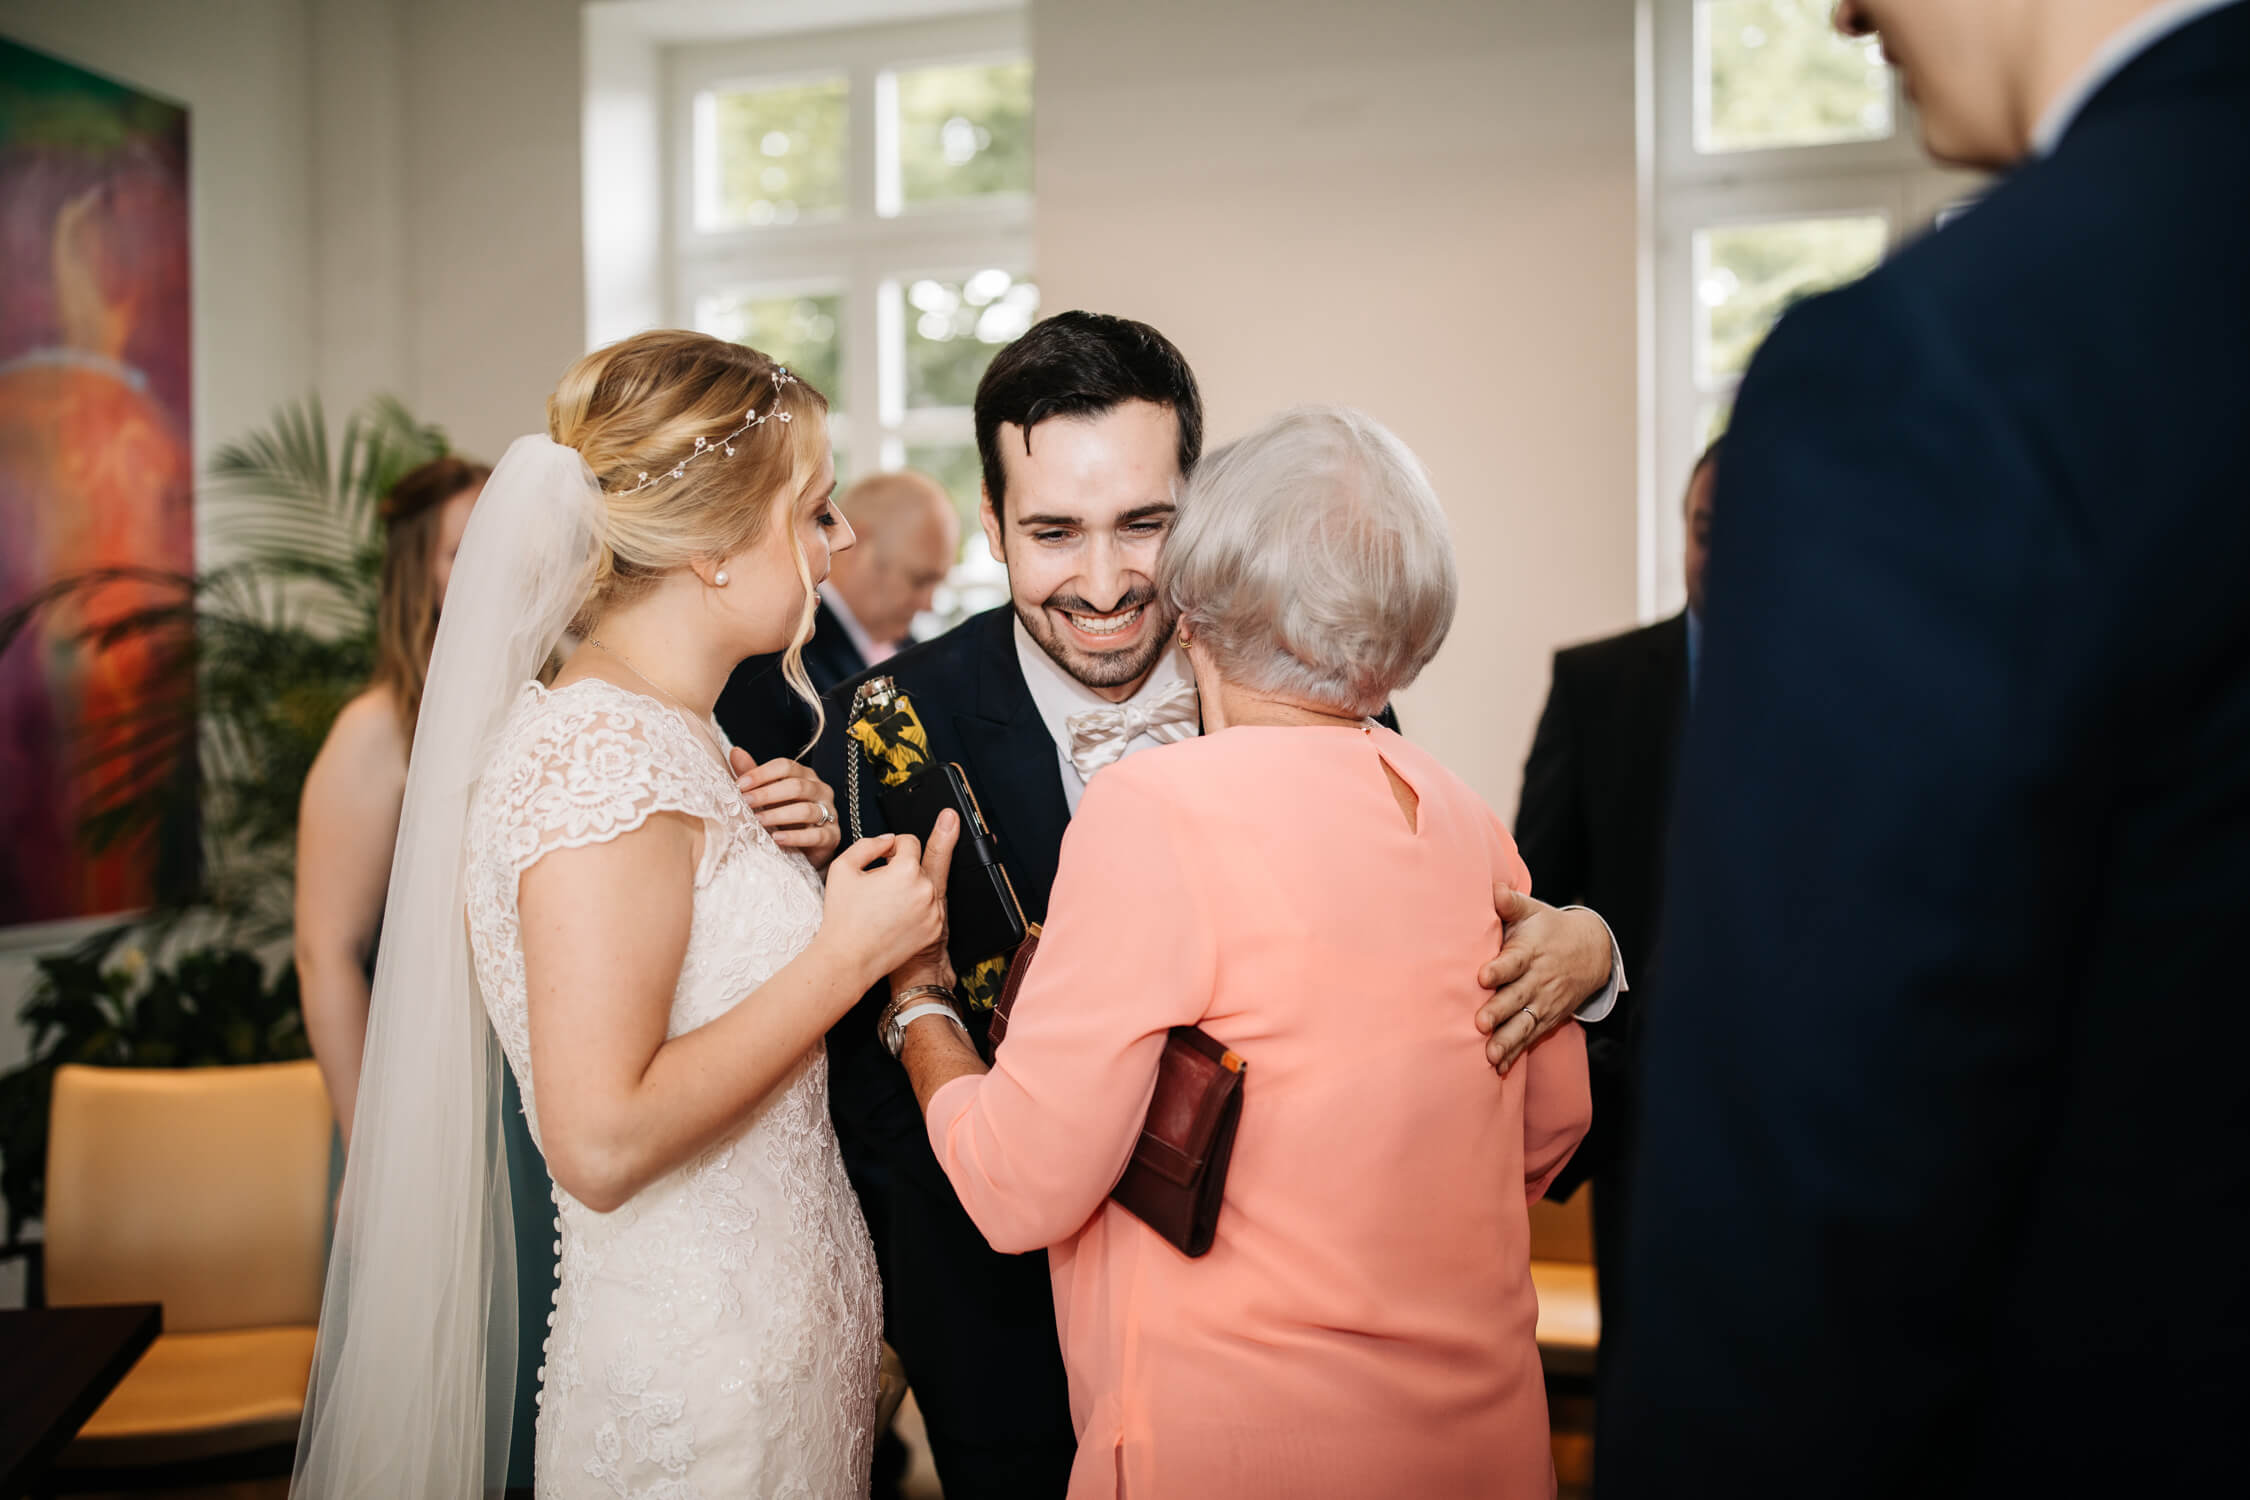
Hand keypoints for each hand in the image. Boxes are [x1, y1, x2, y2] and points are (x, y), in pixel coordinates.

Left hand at [734, 748, 840, 869]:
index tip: (740, 785)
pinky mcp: (832, 836)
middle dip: (767, 794)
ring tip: (758, 821)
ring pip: (806, 810)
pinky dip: (795, 837)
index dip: (762, 774)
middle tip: (746, 802)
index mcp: (805, 775)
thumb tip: (735, 752)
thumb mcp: (767, 796)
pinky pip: (816, 835)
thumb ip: (753, 775)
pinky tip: (777, 839)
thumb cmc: (784, 817)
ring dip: (778, 815)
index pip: (785, 766)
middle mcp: (820, 790)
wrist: (805, 849)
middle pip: (796, 786)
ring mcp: (830, 813)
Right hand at [818, 813, 959, 988]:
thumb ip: (868, 844)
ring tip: (884, 905)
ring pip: (925, 886)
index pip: (909, 842)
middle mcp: (927, 889)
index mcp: (907, 870)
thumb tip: (888, 840)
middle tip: (878, 886)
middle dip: (900, 869)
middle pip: (918, 864)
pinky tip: (894, 918)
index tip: (883, 857)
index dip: (892, 847)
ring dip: (909, 888)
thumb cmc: (844, 917)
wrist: (850, 959)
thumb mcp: (843, 867)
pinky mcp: (936, 929)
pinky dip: (916, 908)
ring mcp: (935, 911)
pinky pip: (929, 907)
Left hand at [1475, 889, 1611, 1076]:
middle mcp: (1537, 981)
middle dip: (1499, 1011)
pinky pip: (1530, 1038)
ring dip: (1507, 1040)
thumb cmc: (1548, 929)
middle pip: (1517, 998)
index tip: (1483, 976)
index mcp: (1530, 953)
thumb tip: (1494, 888)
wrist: (1590, 953)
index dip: (1499, 969)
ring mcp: (1543, 1003)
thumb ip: (1510, 903)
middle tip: (1480, 1023)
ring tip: (1489, 1054)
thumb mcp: (1532, 911)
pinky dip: (1515, 1053)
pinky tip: (1499, 1067)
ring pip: (1524, 1024)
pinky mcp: (1546, 1020)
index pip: (1514, 961)